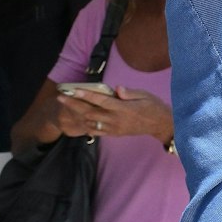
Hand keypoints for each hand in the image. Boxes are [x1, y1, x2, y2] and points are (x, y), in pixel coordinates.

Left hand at [54, 88, 168, 141]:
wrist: (161, 124)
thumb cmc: (154, 106)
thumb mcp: (145, 95)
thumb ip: (130, 92)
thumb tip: (116, 88)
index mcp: (123, 108)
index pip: (101, 101)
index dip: (87, 95)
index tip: (74, 90)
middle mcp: (116, 119)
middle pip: (90, 112)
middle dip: (73, 104)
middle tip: (60, 97)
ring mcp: (114, 128)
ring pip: (90, 122)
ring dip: (76, 114)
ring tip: (66, 106)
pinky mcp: (114, 133)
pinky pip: (96, 131)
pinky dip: (85, 125)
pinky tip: (79, 119)